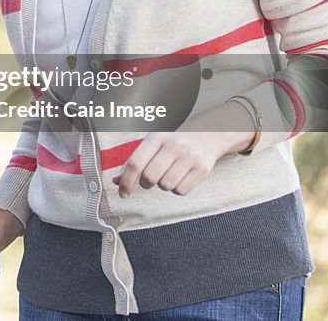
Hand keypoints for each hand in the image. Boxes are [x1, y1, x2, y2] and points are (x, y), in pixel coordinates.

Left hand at [113, 103, 255, 198]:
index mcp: (157, 136)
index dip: (126, 181)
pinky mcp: (203, 169)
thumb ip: (135, 160)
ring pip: (166, 186)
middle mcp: (174, 145)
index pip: (135, 163)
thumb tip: (116, 181)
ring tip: (168, 173)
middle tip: (149, 179)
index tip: (123, 193)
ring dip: (163, 185)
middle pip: (150, 177)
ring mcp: (190, 157)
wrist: (211, 133)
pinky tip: (180, 176)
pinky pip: (181, 191)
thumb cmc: (175, 139)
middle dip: (145, 183)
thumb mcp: (154, 142)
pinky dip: (177, 189)